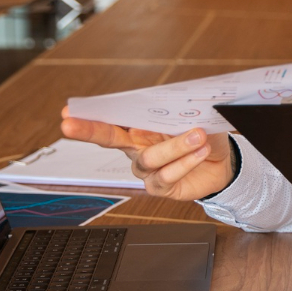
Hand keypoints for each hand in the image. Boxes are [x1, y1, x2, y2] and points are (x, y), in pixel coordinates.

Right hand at [60, 107, 234, 200]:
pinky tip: (200, 152)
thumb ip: (181, 110)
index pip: (110, 118)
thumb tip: (175, 102)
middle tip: (69, 125)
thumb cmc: (203, 135)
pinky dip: (185, 162)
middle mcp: (136, 148)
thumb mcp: (194, 116)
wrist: (223, 162)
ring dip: (174, 146)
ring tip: (197, 135)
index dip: (89, 115)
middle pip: (108, 138)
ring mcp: (146, 170)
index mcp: (138, 127)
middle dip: (88, 131)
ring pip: (148, 158)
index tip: (68, 112)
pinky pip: (166, 176)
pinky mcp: (160, 187)